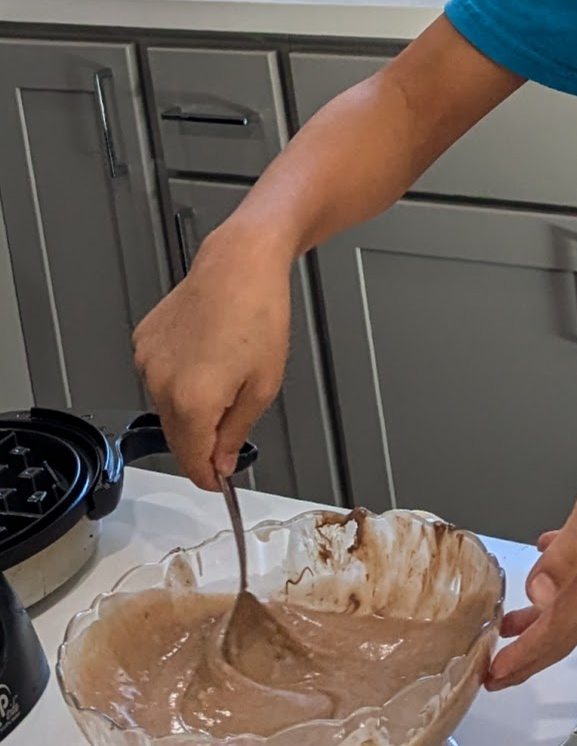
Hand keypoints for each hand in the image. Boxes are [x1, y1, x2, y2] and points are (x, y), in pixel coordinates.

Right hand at [132, 229, 292, 489]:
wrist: (240, 263)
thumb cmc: (259, 313)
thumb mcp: (264, 385)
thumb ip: (237, 432)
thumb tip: (222, 462)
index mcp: (193, 401)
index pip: (193, 461)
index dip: (209, 477)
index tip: (220, 481)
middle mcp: (162, 384)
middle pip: (177, 437)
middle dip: (202, 444)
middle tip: (230, 436)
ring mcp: (148, 362)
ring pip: (167, 408)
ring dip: (190, 409)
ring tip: (225, 377)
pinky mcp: (143, 342)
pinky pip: (160, 377)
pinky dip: (178, 379)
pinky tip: (205, 357)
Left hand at [486, 441, 576, 688]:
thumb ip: (566, 556)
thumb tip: (537, 596)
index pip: (553, 633)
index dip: (521, 658)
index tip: (493, 677)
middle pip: (561, 636)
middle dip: (527, 660)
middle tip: (494, 676)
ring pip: (568, 613)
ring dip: (538, 630)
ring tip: (509, 633)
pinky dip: (554, 594)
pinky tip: (543, 575)